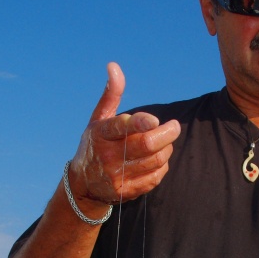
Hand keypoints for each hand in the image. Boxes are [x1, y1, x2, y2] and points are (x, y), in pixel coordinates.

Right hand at [67, 62, 180, 214]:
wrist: (83, 185)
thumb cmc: (95, 145)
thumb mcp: (98, 119)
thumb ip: (111, 95)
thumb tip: (114, 66)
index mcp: (101, 135)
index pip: (122, 127)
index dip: (140, 122)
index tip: (155, 120)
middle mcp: (108, 156)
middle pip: (146, 145)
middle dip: (167, 134)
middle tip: (174, 126)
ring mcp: (118, 176)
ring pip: (155, 160)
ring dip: (166, 148)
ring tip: (165, 141)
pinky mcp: (128, 191)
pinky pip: (156, 176)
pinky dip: (162, 165)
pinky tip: (158, 158)